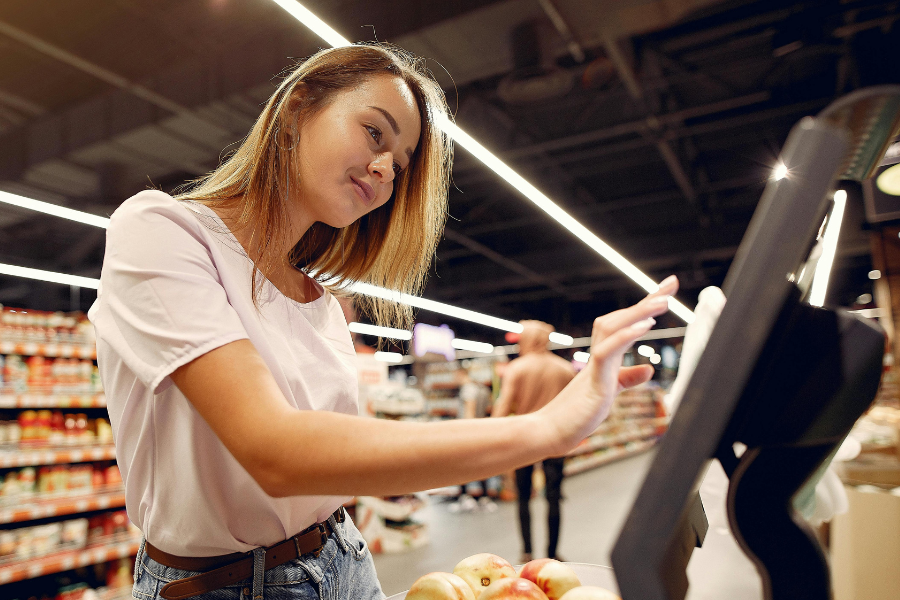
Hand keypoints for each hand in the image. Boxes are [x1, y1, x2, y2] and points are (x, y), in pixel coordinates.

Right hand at [539, 275, 678, 453]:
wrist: (549, 432)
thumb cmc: (575, 415)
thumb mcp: (608, 393)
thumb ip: (626, 378)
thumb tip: (648, 368)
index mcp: (604, 357)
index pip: (626, 325)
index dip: (645, 306)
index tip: (665, 290)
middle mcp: (599, 355)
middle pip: (621, 318)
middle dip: (647, 300)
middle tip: (672, 283)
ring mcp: (595, 366)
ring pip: (613, 328)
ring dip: (639, 312)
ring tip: (664, 301)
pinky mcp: (593, 382)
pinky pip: (607, 352)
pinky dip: (625, 336)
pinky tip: (645, 326)